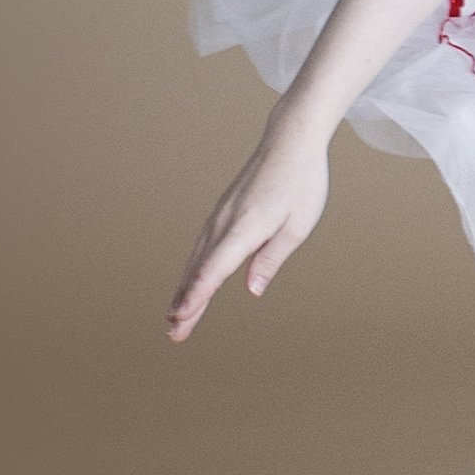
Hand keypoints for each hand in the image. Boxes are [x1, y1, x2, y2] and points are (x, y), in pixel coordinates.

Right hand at [166, 126, 329, 339]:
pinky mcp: (223, 213)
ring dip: (185, 289)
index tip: (181, 318)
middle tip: (174, 334)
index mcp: (246, 227)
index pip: (215, 268)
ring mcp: (220, 216)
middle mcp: (226, 222)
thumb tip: (251, 290)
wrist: (289, 141)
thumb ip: (271, 259)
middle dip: (186, 302)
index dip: (197, 296)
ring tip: (176, 317)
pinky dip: (194, 269)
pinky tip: (190, 284)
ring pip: (197, 259)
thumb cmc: (301, 182)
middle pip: (200, 269)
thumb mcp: (298, 225)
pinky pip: (203, 247)